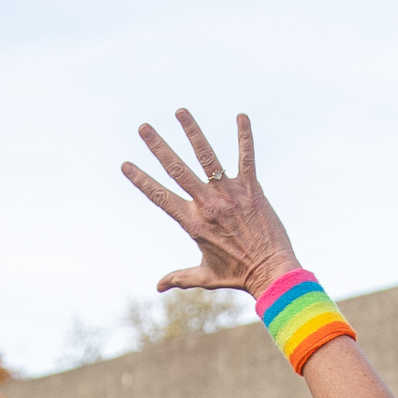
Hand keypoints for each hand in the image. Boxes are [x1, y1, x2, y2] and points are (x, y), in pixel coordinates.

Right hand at [120, 109, 300, 299]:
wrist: (272, 273)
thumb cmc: (238, 275)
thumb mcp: (204, 276)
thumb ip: (179, 277)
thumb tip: (158, 287)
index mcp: (192, 222)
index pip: (159, 196)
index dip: (141, 180)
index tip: (126, 164)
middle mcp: (207, 205)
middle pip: (177, 170)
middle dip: (158, 146)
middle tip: (143, 127)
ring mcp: (230, 195)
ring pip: (207, 157)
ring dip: (192, 132)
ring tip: (180, 111)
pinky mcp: (252, 190)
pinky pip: (246, 158)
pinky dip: (244, 137)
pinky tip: (241, 115)